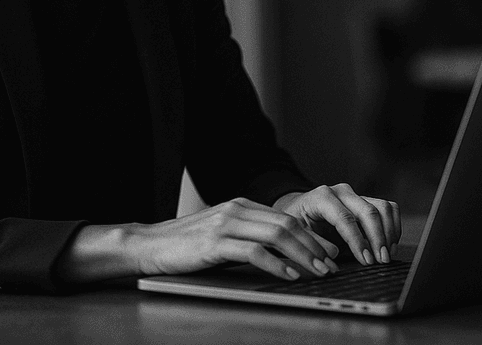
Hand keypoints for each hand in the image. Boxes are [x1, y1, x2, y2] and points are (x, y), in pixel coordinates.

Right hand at [128, 197, 339, 280]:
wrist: (149, 244)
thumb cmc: (186, 244)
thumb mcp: (223, 235)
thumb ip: (249, 237)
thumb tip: (283, 254)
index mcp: (241, 206)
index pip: (286, 218)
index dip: (312, 235)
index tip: (330, 252)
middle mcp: (237, 210)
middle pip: (287, 224)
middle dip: (314, 245)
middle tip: (332, 264)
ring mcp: (226, 224)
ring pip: (276, 235)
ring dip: (303, 254)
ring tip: (318, 271)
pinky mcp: (215, 242)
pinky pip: (254, 251)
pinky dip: (277, 264)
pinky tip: (289, 275)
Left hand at [273, 184, 400, 265]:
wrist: (298, 209)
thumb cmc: (296, 223)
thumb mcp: (295, 233)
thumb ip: (313, 243)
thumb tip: (332, 255)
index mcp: (321, 197)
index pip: (345, 219)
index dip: (358, 241)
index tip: (366, 260)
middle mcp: (341, 192)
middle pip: (368, 212)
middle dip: (378, 239)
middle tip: (382, 261)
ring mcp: (355, 195)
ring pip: (383, 207)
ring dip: (389, 233)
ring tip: (387, 255)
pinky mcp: (366, 201)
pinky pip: (388, 208)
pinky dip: (393, 226)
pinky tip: (390, 244)